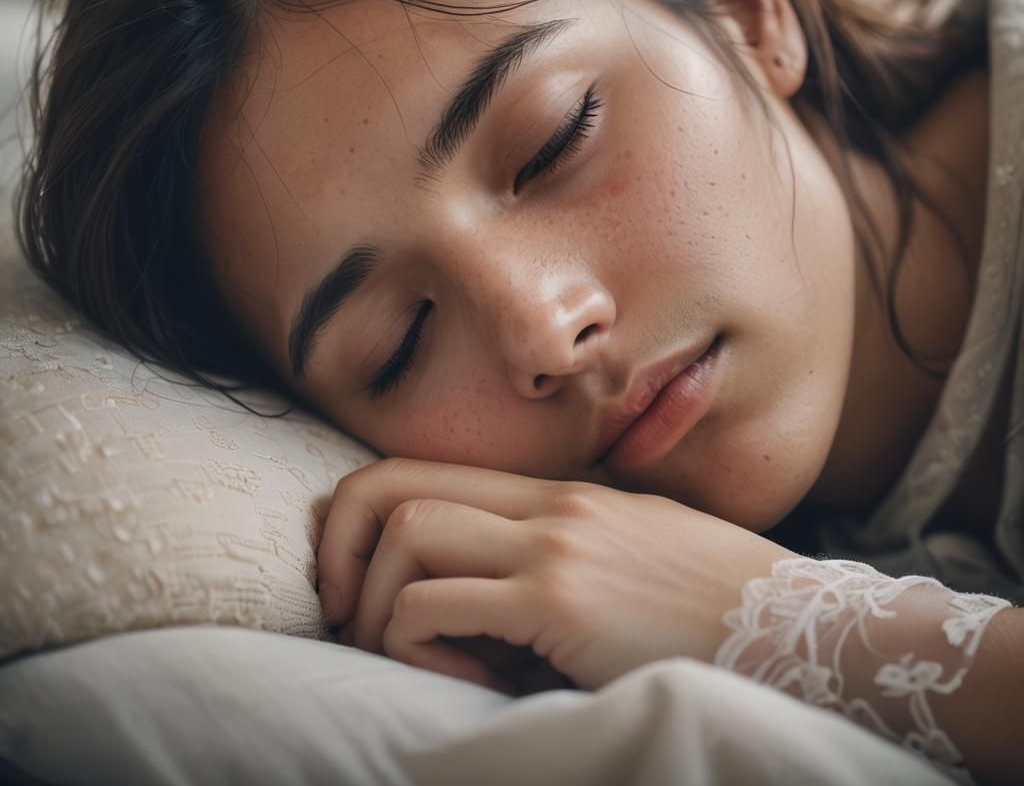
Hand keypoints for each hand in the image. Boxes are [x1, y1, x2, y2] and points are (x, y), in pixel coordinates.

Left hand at [316, 457, 798, 695]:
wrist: (797, 631)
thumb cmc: (717, 603)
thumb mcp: (636, 555)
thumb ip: (566, 554)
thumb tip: (494, 598)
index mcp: (559, 494)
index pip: (427, 470)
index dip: (366, 515)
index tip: (354, 575)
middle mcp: (548, 505)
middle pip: (397, 486)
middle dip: (340, 544)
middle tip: (336, 608)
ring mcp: (553, 545)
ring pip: (407, 534)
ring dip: (374, 602)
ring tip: (389, 650)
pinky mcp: (559, 599)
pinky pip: (436, 606)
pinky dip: (416, 641)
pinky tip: (459, 675)